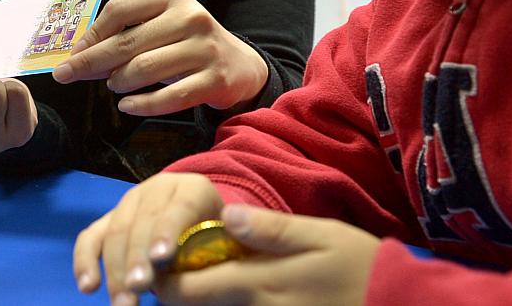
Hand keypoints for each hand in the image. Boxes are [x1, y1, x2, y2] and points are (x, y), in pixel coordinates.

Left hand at [52, 0, 268, 115]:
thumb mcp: (162, 27)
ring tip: (114, 87)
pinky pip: (170, 97)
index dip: (92, 32)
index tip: (73, 52)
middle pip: (127, 42)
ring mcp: (204, 49)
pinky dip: (142, 104)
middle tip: (68, 75)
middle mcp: (189, 18)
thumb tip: (79, 54)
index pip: (120, 9)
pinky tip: (127, 106)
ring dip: (119, 82)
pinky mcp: (215, 80)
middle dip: (91, 61)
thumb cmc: (187, 45)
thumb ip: (127, 35)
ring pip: (144, 68)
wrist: (241, 66)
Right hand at [73, 172, 226, 303]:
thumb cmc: (220, 239)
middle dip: (137, 257)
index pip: (179, 208)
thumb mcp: (229, 240)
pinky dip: (85, 261)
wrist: (202, 224)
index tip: (161, 258)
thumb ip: (221, 249)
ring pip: (115, 231)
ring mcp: (129, 202)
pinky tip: (87, 287)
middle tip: (137, 288)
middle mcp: (157, 189)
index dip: (168, 231)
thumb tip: (213, 265)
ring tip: (121, 302)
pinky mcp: (109, 218)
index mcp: (193, 190)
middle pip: (142, 221)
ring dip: (115, 269)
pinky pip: (91, 237)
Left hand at [155, 204, 378, 305]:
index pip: (186, 289)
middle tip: (169, 268)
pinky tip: (231, 291)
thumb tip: (225, 214)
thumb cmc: (361, 268)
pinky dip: (227, 305)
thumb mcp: (320, 235)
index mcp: (258, 284)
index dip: (160, 279)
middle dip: (174, 291)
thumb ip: (270, 229)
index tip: (150, 261)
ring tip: (195, 277)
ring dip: (202, 298)